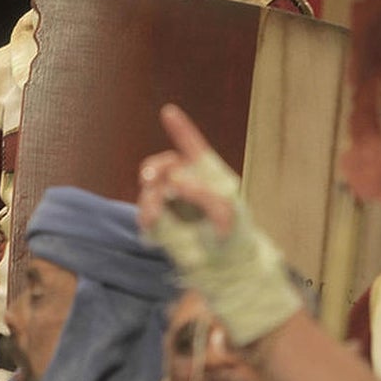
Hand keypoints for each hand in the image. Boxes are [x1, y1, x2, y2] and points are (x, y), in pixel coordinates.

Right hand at [138, 103, 238, 237]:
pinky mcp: (161, 224)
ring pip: (151, 189)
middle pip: (163, 165)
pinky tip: (152, 220)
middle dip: (154, 168)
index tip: (168, 111)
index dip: (180, 129)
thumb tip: (174, 179)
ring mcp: (171, 203)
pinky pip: (146, 213)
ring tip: (156, 213)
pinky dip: (146, 214)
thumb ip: (201, 191)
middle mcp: (186, 184)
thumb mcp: (226, 211)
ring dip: (150, 196)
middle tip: (148, 178)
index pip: (192, 146)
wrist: (226, 269)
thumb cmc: (234, 235)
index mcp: (206, 174)